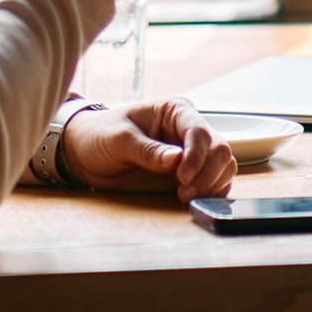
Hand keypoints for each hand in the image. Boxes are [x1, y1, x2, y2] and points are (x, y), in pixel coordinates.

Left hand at [61, 97, 235, 201]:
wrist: (87, 153)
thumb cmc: (100, 136)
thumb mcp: (118, 140)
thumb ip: (147, 150)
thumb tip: (176, 159)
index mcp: (175, 112)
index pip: (199, 131)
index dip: (196, 156)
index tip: (181, 177)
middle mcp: (188, 130)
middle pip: (220, 149)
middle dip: (207, 173)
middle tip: (184, 193)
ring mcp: (192, 152)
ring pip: (224, 166)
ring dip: (212, 184)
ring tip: (185, 197)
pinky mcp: (190, 173)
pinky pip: (216, 181)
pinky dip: (212, 192)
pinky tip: (194, 200)